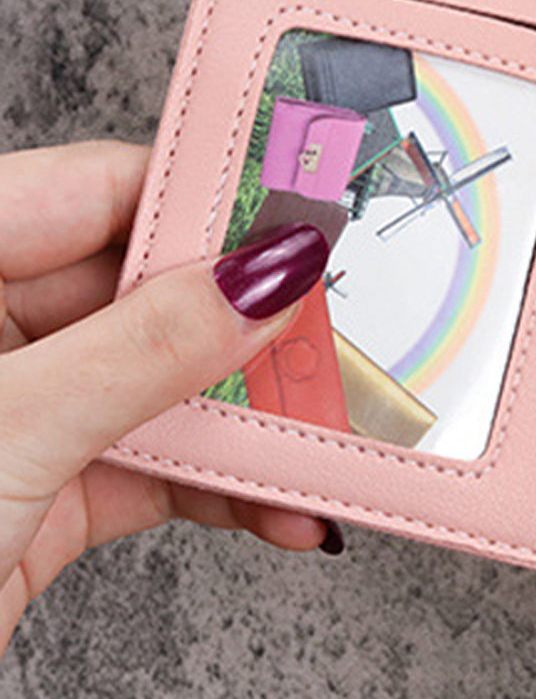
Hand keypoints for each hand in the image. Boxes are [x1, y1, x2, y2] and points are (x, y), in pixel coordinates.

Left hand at [0, 140, 336, 657]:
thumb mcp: (4, 434)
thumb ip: (147, 347)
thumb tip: (267, 269)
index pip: (98, 189)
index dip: (210, 200)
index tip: (311, 219)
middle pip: (147, 293)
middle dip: (253, 331)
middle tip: (340, 344)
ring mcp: (8, 415)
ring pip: (161, 386)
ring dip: (252, 426)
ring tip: (328, 442)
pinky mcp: (32, 496)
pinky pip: (151, 466)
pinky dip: (222, 489)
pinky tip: (282, 509)